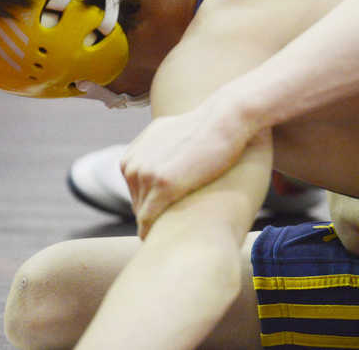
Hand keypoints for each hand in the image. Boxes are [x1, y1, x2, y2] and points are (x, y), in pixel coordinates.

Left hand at [121, 105, 247, 238]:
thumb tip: (165, 155)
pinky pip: (149, 220)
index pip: (136, 190)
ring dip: (155, 226)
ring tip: (173, 238)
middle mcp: (132, 164)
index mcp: (133, 154)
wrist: (225, 118)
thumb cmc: (209, 125)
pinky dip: (154, 232)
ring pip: (142, 214)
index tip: (169, 215)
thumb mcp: (172, 131)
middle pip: (137, 203)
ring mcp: (145, 175)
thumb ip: (160, 147)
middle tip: (172, 231)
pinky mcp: (163, 187)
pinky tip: (168, 240)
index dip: (153, 203)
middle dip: (153, 215)